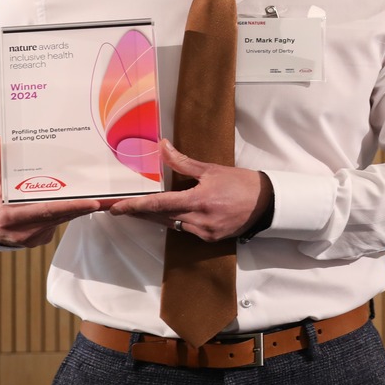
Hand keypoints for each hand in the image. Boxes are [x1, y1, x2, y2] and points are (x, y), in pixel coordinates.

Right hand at [0, 135, 108, 247]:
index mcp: (11, 217)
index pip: (47, 211)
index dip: (71, 207)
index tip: (92, 203)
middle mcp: (23, 231)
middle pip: (60, 217)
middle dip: (84, 207)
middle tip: (107, 198)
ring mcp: (33, 238)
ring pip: (62, 220)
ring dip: (80, 209)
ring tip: (102, 198)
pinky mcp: (40, 239)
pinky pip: (59, 224)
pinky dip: (69, 213)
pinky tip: (83, 203)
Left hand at [107, 139, 272, 241]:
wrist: (267, 203)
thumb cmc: (241, 183)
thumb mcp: (212, 169)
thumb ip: (183, 162)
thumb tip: (162, 147)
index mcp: (199, 200)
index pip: (160, 204)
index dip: (136, 206)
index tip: (117, 208)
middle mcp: (199, 220)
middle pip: (161, 217)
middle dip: (141, 212)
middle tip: (122, 208)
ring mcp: (205, 232)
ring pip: (172, 224)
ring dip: (157, 216)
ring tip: (142, 209)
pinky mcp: (211, 238)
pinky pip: (186, 229)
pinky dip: (177, 220)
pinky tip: (173, 213)